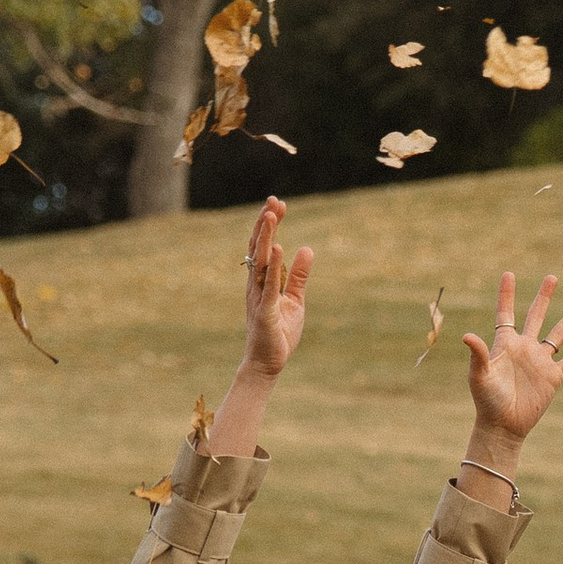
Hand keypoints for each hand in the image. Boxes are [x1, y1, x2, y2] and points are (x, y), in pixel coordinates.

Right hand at [240, 196, 312, 377]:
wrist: (267, 364)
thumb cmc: (279, 333)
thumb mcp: (295, 299)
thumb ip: (299, 275)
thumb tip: (307, 249)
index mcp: (261, 281)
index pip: (263, 246)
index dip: (269, 224)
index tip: (277, 204)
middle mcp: (255, 285)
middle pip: (258, 247)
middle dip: (266, 223)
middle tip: (273, 200)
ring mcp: (259, 297)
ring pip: (260, 261)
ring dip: (266, 236)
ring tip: (272, 214)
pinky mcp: (266, 310)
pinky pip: (269, 284)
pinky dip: (273, 265)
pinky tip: (277, 247)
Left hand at [462, 268, 562, 464]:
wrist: (504, 425)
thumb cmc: (487, 401)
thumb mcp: (479, 375)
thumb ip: (478, 354)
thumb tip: (467, 335)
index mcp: (505, 344)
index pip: (506, 314)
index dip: (506, 295)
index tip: (508, 274)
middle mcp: (524, 348)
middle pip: (536, 316)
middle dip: (543, 297)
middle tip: (552, 277)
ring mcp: (540, 361)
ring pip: (558, 334)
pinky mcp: (553, 377)